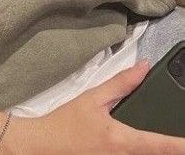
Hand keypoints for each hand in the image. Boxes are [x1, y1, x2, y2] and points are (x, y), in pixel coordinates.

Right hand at [2, 60, 184, 153]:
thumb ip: (120, 84)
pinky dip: (137, 152)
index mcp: (123, 140)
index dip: (180, 145)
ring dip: (151, 150)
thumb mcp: (91, 99)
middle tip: (174, 138)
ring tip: (158, 141)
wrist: (43, 146)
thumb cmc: (65, 123)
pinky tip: (132, 144)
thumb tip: (142, 67)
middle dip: (167, 147)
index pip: (161, 145)